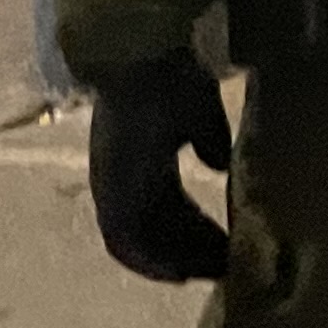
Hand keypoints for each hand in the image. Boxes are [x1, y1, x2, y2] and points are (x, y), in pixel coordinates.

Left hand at [85, 55, 232, 281]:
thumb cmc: (175, 74)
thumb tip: (219, 164)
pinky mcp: (107, 190)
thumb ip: (208, 138)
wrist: (149, 54)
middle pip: (148, 227)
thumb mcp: (200, 111)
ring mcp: (109, 183)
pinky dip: (150, 261)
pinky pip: (124, 241)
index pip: (160, 204)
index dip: (188, 229)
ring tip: (207, 272)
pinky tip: (180, 272)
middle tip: (221, 266)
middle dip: (186, 249)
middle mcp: (116, 174)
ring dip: (171, 259)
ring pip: (135, 240)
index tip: (220, 247)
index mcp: (137, 154)